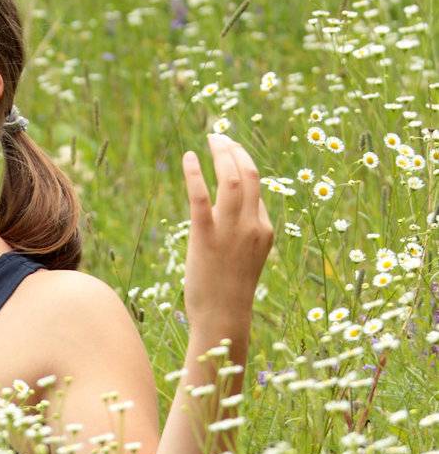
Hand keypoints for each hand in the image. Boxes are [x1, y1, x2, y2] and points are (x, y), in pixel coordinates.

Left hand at [182, 135, 273, 328]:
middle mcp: (252, 225)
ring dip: (221, 154)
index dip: (243, 166)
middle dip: (236, 150)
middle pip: (250, 175)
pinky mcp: (206, 238)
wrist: (223, 317)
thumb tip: (236, 213)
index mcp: (265, 229)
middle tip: (220, 136)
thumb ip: (245, 233)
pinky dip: (195, 174)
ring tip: (211, 138)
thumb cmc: (230, 292)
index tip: (230, 152)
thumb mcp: (246, 258)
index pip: (257, 188)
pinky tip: (189, 158)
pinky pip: (201, 198)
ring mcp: (230, 231)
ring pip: (231, 180)